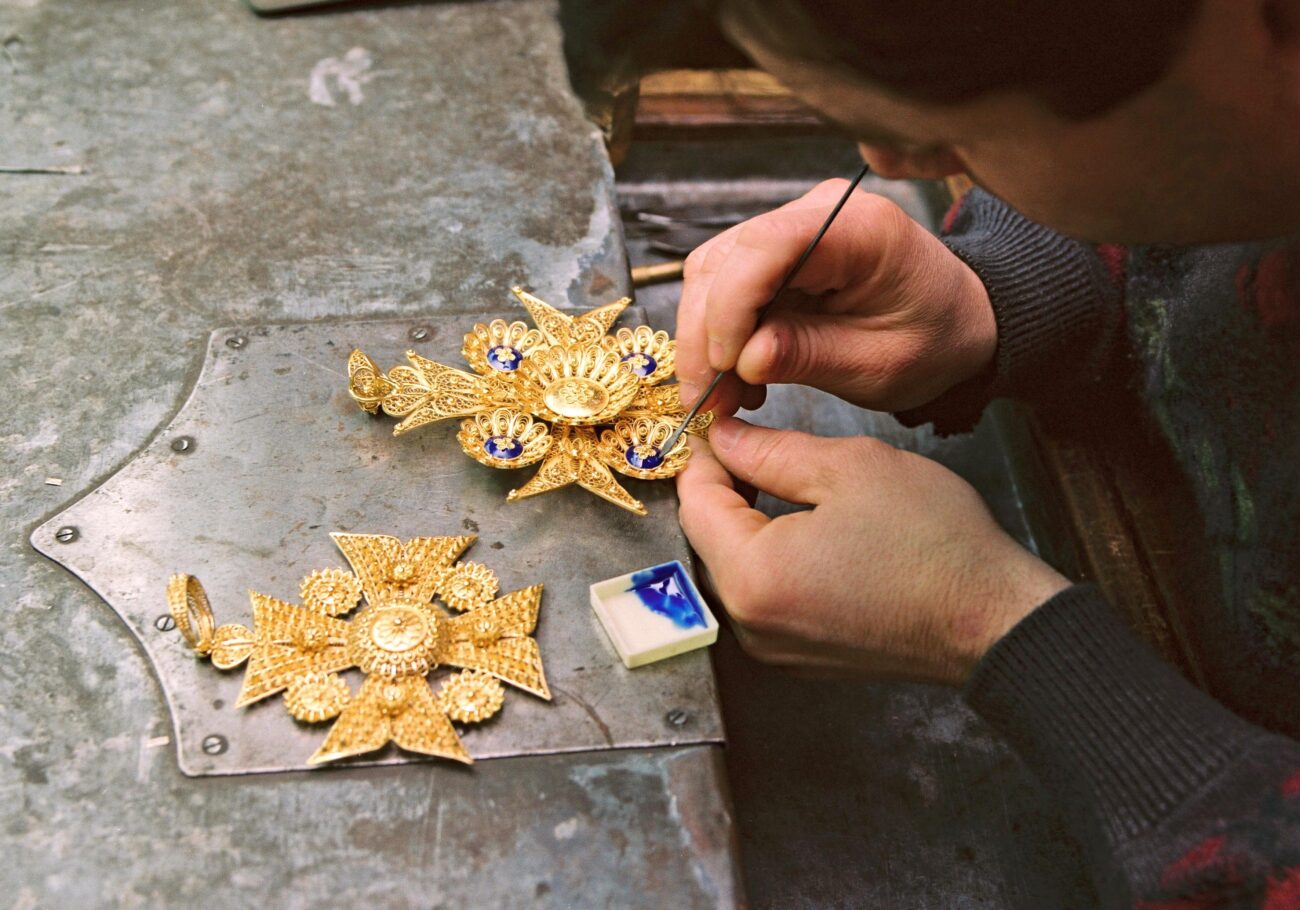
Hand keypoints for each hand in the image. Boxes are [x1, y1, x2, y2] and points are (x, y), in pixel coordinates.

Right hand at [676, 179, 995, 415]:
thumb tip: (743, 361)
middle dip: (705, 333)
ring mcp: (794, 227)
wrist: (958, 321)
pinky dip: (720, 333)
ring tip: (722, 395)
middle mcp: (818, 212)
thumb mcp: (880, 364)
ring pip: (714, 272)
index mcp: (860, 229)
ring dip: (705, 338)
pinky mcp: (779, 252)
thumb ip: (810, 357)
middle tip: (706, 400)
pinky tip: (737, 375)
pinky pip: (727, 285)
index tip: (725, 365)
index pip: (766, 246)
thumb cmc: (933, 339)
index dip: (730, 305)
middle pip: (726, 259)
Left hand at [677, 417, 1069, 684]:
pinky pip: (764, 595)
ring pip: (735, 567)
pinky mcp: (800, 656)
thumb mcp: (847, 469)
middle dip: (724, 487)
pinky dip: (772, 557)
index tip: (721, 425)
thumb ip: (769, 451)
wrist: (993, 619)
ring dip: (747, 522)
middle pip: (709, 539)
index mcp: (753, 577)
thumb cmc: (933, 545)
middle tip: (753, 443)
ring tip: (783, 480)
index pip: (696, 503)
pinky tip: (805, 526)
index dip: (705, 455)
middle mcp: (751, 624)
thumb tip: (724, 440)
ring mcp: (774, 648)